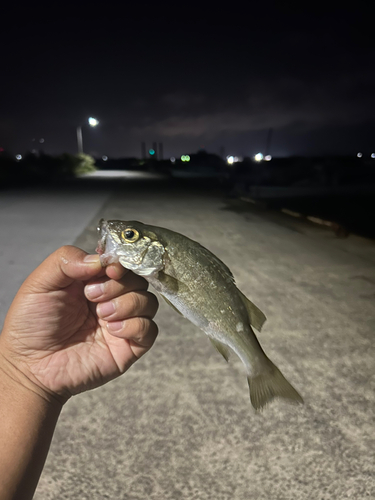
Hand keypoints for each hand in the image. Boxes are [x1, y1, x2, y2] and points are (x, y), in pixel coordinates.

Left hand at [0, 245, 158, 402]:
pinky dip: (134, 325)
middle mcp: (111, 299)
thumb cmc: (31, 325)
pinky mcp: (128, 346)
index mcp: (93, 281)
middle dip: (118, 286)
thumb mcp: (40, 282)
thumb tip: (101, 260)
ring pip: (148, 302)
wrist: (29, 366)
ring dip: (127, 304)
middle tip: (92, 297)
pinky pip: (150, 329)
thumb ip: (67, 260)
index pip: (122, 263)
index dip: (120, 263)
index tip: (109, 270)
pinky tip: (111, 331)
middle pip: (138, 280)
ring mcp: (122, 323)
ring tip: (102, 315)